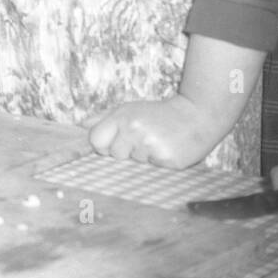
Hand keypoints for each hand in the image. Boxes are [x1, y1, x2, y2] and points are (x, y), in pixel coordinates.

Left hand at [85, 95, 222, 168]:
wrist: (197, 115)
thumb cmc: (159, 114)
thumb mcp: (129, 108)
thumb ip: (103, 117)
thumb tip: (79, 125)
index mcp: (121, 117)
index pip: (96, 141)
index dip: (103, 145)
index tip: (115, 142)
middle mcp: (133, 130)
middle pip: (114, 154)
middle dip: (125, 151)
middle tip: (143, 139)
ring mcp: (150, 145)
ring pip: (133, 162)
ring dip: (143, 156)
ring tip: (157, 142)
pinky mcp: (167, 159)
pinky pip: (152, 169)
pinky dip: (158, 162)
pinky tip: (167, 149)